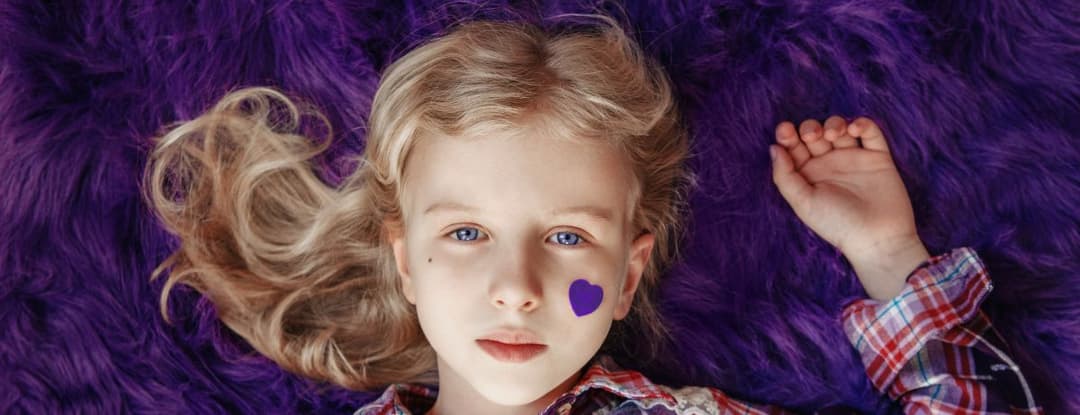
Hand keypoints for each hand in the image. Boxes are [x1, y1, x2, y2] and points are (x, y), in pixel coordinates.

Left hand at [770, 116, 928, 299]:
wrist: (877, 237)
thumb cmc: (837, 224)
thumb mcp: (803, 202)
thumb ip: (785, 176)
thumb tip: (773, 148)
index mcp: (808, 175)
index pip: (794, 147)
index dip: (787, 135)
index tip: (785, 131)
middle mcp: (829, 164)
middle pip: (815, 134)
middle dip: (810, 128)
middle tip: (812, 137)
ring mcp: (854, 159)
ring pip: (840, 128)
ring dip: (833, 124)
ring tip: (832, 135)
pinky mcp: (878, 157)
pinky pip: (870, 132)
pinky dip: (862, 124)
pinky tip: (854, 129)